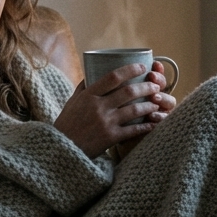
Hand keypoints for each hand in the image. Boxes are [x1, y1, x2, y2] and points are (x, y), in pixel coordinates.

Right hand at [54, 61, 177, 157]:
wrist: (60, 149)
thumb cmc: (67, 124)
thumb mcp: (72, 102)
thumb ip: (84, 88)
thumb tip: (93, 72)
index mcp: (89, 95)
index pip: (113, 76)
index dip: (130, 69)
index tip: (142, 67)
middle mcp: (98, 106)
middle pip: (128, 92)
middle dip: (146, 87)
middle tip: (155, 86)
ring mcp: (105, 122)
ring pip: (134, 110)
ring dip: (149, 105)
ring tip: (156, 103)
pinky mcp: (110, 137)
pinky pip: (133, 130)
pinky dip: (146, 126)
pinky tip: (153, 123)